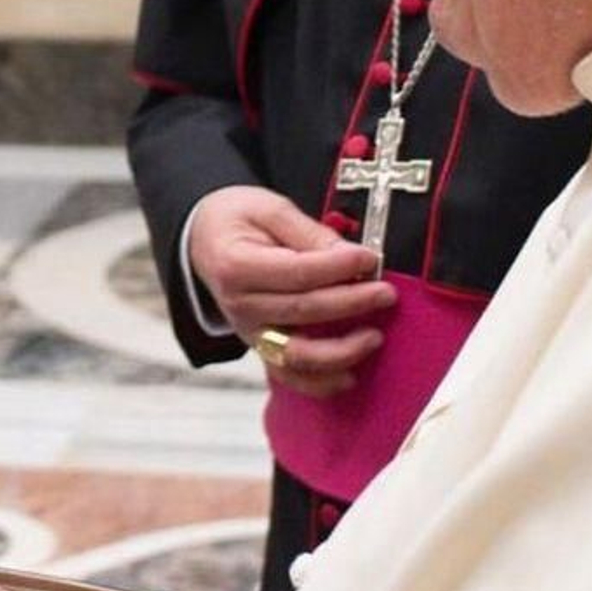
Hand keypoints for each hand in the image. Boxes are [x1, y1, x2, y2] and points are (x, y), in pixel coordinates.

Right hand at [190, 186, 395, 395]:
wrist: (206, 240)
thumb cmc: (238, 220)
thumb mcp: (269, 208)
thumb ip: (308, 232)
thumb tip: (349, 255)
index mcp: (237, 265)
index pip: (297, 272)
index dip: (338, 267)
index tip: (370, 259)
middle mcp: (241, 305)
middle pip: (303, 311)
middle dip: (350, 303)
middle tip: (385, 293)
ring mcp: (250, 332)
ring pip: (297, 354)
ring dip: (340, 350)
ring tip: (374, 336)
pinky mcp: (261, 347)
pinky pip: (289, 375)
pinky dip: (320, 382)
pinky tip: (350, 376)